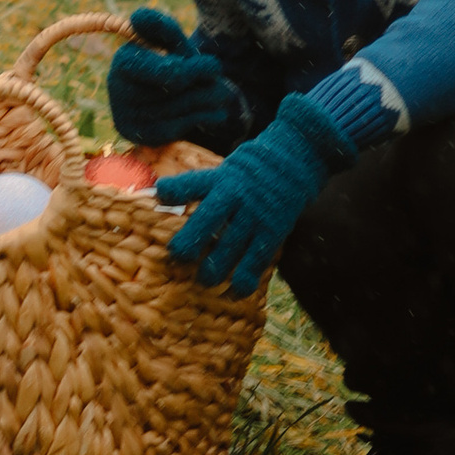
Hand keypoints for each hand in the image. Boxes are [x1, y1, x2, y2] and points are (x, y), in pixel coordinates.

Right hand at [106, 6, 244, 150]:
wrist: (162, 95)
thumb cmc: (168, 60)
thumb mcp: (170, 42)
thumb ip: (163, 28)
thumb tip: (136, 17)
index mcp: (124, 60)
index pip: (167, 72)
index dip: (194, 70)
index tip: (214, 66)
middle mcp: (119, 90)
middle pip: (177, 90)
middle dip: (204, 84)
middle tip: (222, 81)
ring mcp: (129, 116)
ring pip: (180, 109)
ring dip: (208, 100)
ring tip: (220, 93)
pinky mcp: (142, 135)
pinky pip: (180, 128)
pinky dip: (203, 118)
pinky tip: (214, 112)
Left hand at [156, 95, 347, 293]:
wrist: (295, 161)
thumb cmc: (250, 170)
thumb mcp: (224, 170)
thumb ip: (199, 186)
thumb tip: (161, 194)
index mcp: (221, 178)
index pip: (193, 182)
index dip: (174, 190)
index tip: (160, 196)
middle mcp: (236, 196)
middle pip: (207, 221)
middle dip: (189, 243)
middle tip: (176, 258)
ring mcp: (255, 215)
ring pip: (230, 248)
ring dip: (213, 269)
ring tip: (203, 281)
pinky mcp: (273, 232)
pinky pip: (256, 261)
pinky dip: (243, 280)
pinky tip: (233, 293)